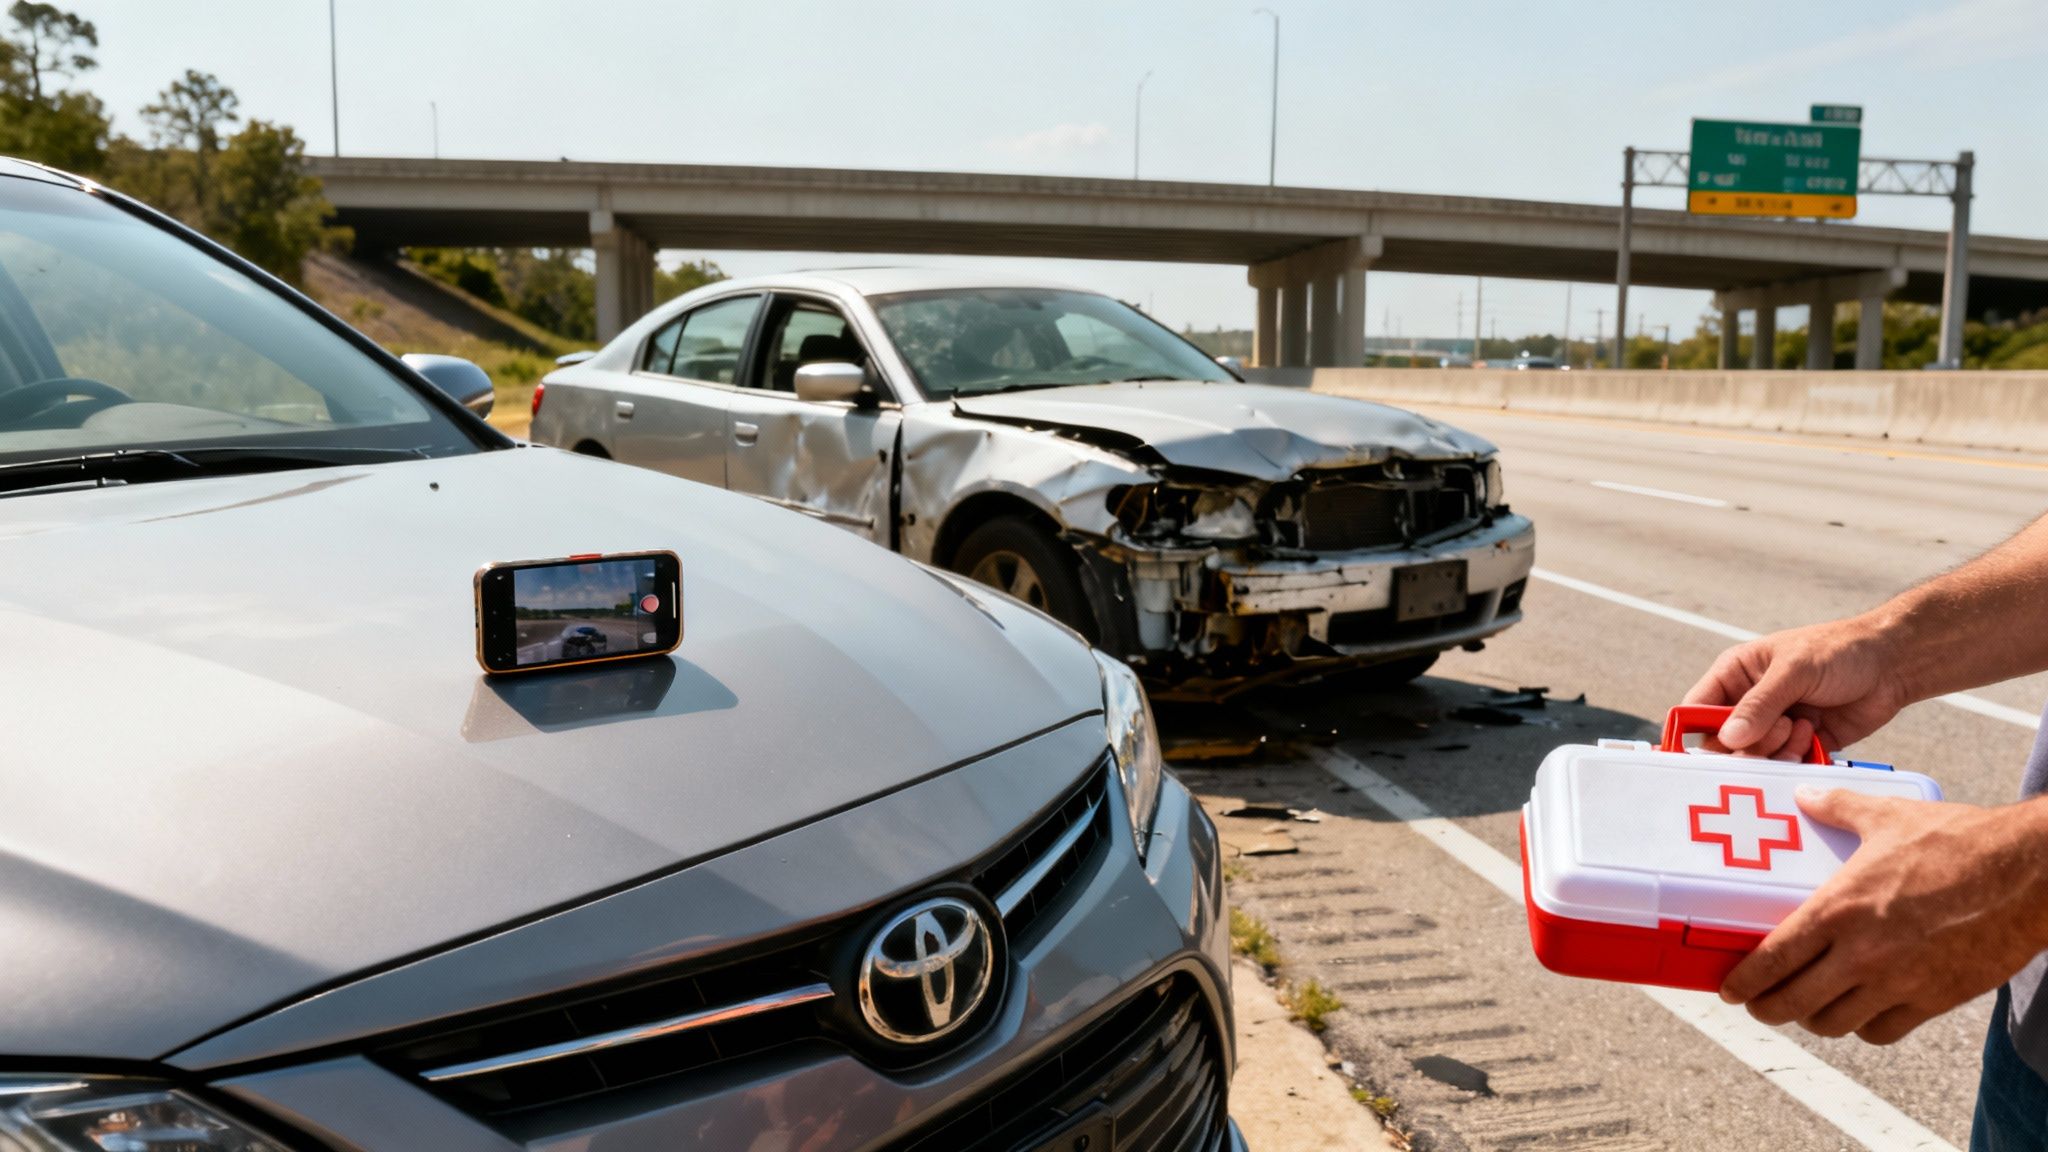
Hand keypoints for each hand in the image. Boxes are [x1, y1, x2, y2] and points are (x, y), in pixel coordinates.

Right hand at [1684, 617, 1909, 757]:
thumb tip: (1728, 738)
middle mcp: (1750, 703)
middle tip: (1777, 729)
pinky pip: (1784, 765)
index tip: (1702, 752)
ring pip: (1754, 758)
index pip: (1697, 708)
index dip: (1692, 731)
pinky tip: (1814, 735)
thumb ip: (1759, 705)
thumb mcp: (1793, 670)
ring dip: (1776, 750)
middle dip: (1746, 745)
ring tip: (1802, 727)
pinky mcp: (1800, 744)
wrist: (1893, 664)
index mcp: (1736, 675)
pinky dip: (1796, 758)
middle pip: (1722, 743)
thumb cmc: (1839, 651)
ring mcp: (1774, 725)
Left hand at [1720, 788, 2047, 1043]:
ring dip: (1813, 1019)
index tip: (1729, 990)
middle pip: (1794, 1003)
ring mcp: (1899, 982)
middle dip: (1768, 1008)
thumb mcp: (1888, 816)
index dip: (1744, 982)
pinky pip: (1883, 1031)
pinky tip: (1858, 1010)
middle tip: (1759, 1004)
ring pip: (1835, 1024)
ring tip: (1806, 1006)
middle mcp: (1863, 953)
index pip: (1774, 959)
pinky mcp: (1935, 1000)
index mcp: (1840, 909)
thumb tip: (1804, 794)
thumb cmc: (1960, 841)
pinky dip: (1863, 1027)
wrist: (2030, 873)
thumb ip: (1837, 808)